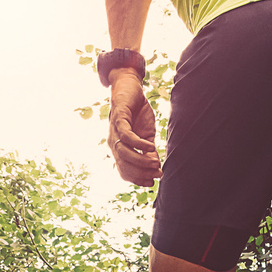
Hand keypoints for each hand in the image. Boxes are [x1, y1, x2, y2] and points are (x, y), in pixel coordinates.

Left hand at [106, 70, 159, 186]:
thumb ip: (150, 150)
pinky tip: (150, 147)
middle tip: (157, 174)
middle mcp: (114, 142)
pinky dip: (138, 144)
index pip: (125, 170)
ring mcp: (115, 132)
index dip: (137, 178)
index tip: (152, 183)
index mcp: (119, 148)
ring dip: (140, 161)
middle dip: (140, 173)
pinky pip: (127, 137)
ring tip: (155, 163)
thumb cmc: (138, 113)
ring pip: (124, 153)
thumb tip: (157, 166)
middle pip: (123, 165)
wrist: (129, 89)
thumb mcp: (147, 134)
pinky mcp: (119, 119)